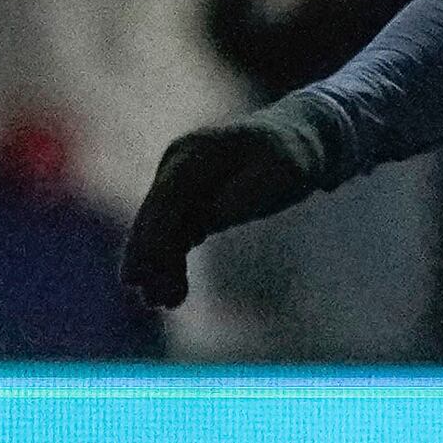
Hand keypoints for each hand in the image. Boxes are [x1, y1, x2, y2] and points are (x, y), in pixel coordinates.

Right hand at [121, 107, 326, 308]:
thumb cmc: (291, 156)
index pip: (167, 197)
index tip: (144, 271)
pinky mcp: (191, 199)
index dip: (153, 235)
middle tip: (154, 300)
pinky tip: (174, 291)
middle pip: (156, 215)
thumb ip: (244, 194)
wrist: (298, 140)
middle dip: (151, 258)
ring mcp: (181, 181)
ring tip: (164, 302)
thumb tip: (209, 217)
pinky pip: (175, 233)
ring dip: (160, 265)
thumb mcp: (281, 170)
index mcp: (196, 152)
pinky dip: (172, 260)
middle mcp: (179, 164)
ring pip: (162, 228)